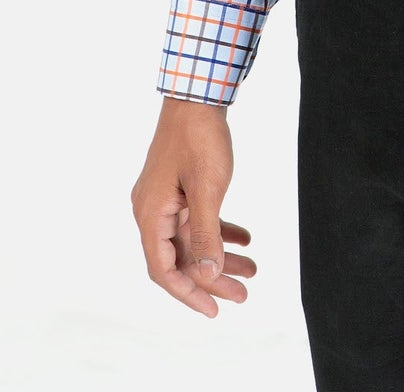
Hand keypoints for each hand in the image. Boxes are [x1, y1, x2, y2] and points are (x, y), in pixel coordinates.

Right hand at [131, 98, 256, 318]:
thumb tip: (208, 275)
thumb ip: (207, 234)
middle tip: (243, 295)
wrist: (197, 94)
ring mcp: (165, 198)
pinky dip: (220, 229)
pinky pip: (198, 218)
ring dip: (220, 255)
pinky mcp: (179, 186)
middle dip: (212, 278)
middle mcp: (152, 210)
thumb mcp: (208, 189)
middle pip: (181, 257)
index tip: (214, 310)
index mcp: (151, 215)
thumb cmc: (199, 138)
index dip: (188, 293)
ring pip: (193, 239)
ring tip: (252, 269)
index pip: (164, 270)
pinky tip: (245, 237)